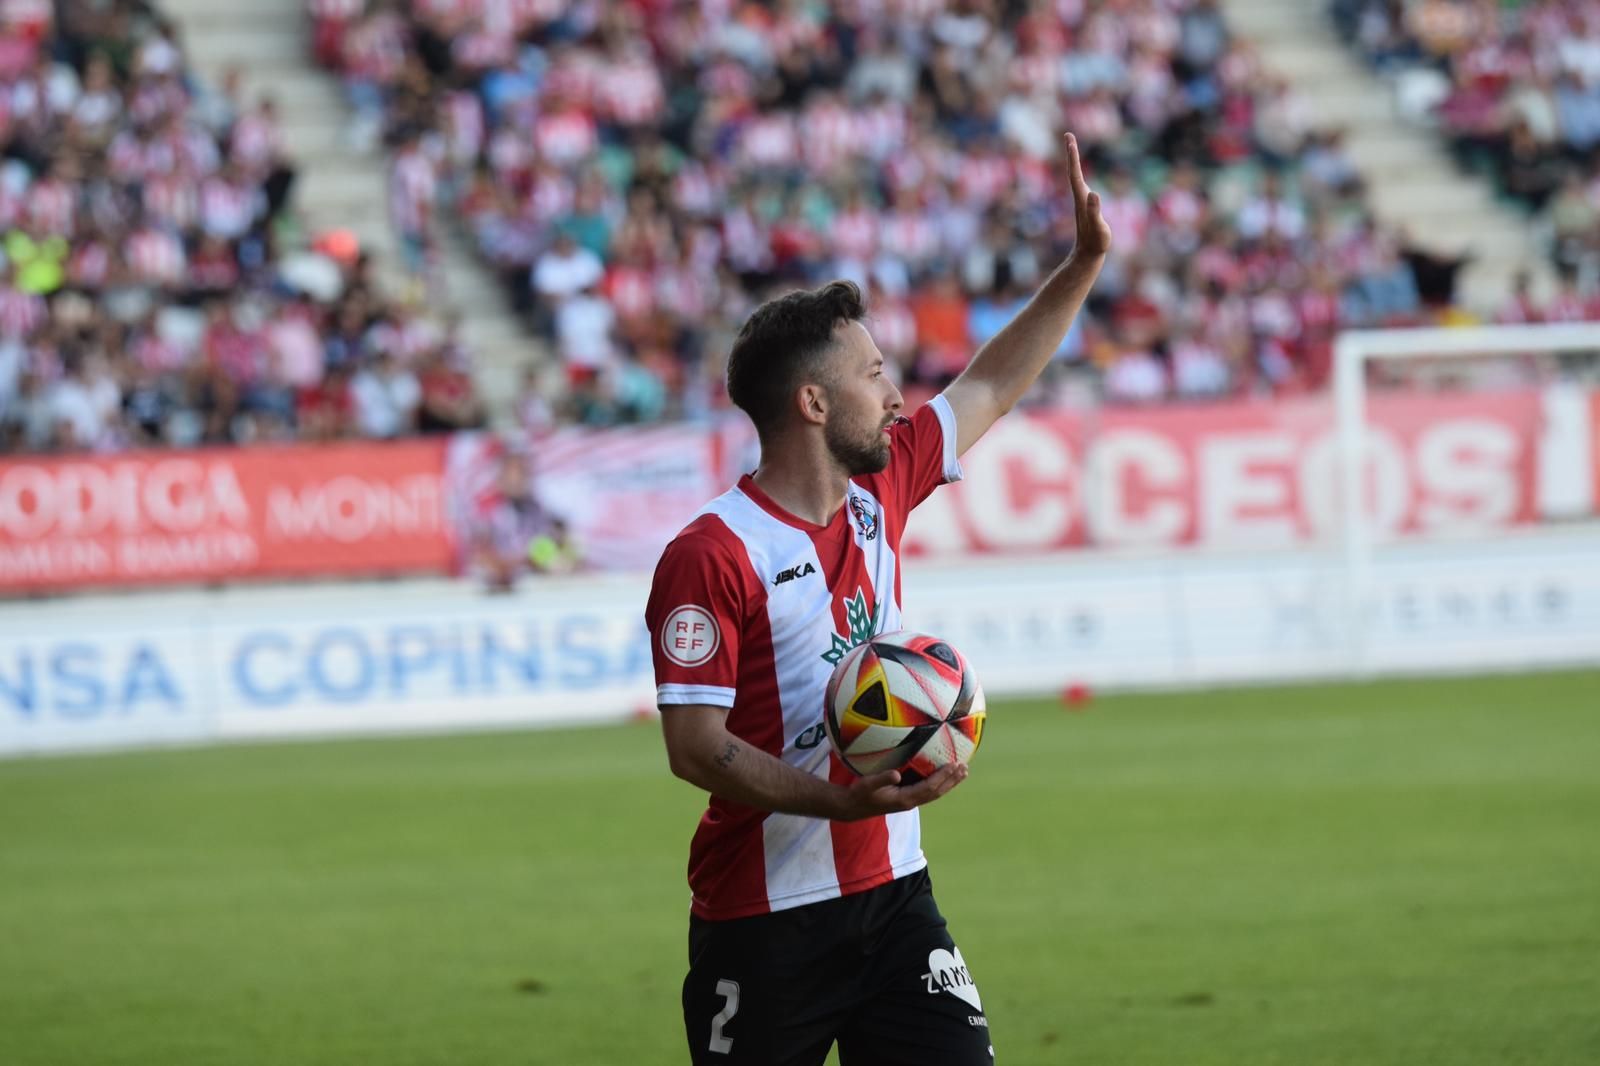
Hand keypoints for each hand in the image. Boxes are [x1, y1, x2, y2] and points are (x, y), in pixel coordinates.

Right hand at [836, 762, 968, 820]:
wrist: (852, 807)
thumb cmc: (859, 794)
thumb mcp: (867, 785)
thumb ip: (882, 779)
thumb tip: (897, 774)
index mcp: (905, 799)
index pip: (930, 787)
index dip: (943, 777)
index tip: (954, 765)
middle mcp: (911, 802)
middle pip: (937, 792)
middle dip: (951, 780)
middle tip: (965, 768)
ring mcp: (909, 801)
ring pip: (934, 792)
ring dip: (948, 783)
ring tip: (961, 772)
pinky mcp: (906, 798)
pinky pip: (927, 790)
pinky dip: (939, 783)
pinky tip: (943, 776)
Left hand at [1064, 132, 1111, 259]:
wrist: (1087, 256)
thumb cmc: (1095, 243)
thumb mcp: (1098, 227)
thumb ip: (1095, 211)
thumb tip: (1094, 194)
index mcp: (1082, 198)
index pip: (1075, 173)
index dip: (1073, 156)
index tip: (1069, 139)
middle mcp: (1080, 197)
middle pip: (1073, 170)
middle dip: (1071, 153)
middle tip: (1068, 135)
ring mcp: (1082, 201)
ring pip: (1076, 176)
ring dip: (1074, 161)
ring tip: (1071, 146)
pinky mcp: (1086, 206)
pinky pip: (1081, 184)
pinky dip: (1079, 173)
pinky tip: (1079, 172)